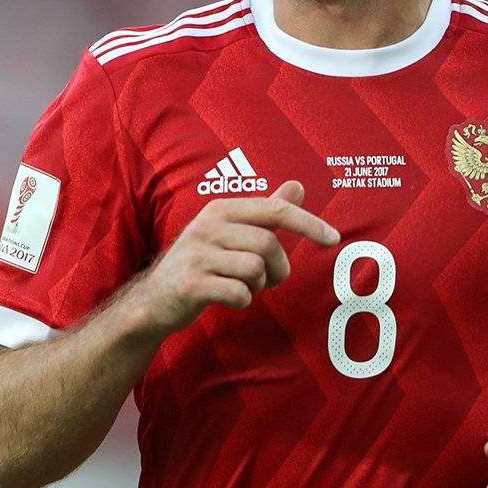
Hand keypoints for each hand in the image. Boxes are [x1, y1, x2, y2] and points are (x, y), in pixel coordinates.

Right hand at [123, 179, 338, 337]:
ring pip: (256, 269)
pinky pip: (239, 293)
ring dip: (258, 286)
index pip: (274, 210)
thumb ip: (266, 212)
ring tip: (242, 287)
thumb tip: (298, 186)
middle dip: (278, 269)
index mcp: (221, 210)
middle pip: (269, 245)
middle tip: (265, 281)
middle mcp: (207, 226)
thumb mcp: (232, 233)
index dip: (308, 223)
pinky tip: (227, 298)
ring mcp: (197, 255)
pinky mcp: (191, 284)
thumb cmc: (202, 263)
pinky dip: (242, 300)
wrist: (154, 300)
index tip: (333, 238)